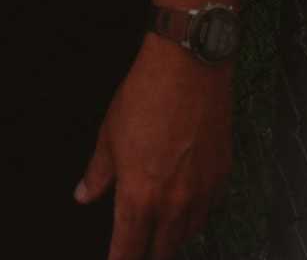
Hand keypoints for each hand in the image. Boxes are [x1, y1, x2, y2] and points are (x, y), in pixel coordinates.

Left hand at [76, 34, 234, 259]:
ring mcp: (201, 191)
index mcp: (139, 197)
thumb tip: (84, 194)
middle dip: (147, 254)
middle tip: (137, 248)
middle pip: (162, 251)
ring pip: (187, 234)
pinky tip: (187, 205)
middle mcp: (173, 203)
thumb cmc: (146, 95)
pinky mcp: (222, 175)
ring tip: (160, 232)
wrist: (189, 66)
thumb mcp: (108, 136)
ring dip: (172, 237)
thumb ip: (97, 174)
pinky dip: (195, 214)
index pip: (128, 250)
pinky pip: (209, 210)